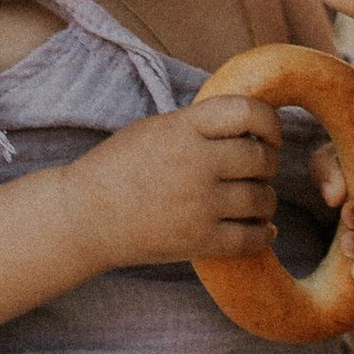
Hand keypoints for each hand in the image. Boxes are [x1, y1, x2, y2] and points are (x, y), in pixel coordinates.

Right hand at [66, 93, 284, 272]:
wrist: (83, 216)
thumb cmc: (116, 168)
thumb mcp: (155, 129)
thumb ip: (199, 124)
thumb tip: (248, 123)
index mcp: (183, 128)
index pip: (248, 112)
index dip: (269, 122)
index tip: (268, 134)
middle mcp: (197, 163)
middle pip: (261, 158)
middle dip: (266, 164)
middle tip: (257, 170)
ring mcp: (199, 204)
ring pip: (262, 199)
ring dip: (265, 200)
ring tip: (255, 201)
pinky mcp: (199, 241)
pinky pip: (251, 238)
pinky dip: (263, 234)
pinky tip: (262, 230)